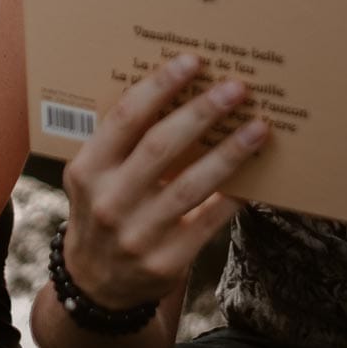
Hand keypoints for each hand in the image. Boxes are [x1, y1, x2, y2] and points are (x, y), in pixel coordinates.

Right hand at [60, 53, 269, 310]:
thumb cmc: (103, 211)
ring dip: (229, 152)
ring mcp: (137, 235)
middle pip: (161, 146)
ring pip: (191, 185)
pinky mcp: (165, 262)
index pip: (124, 119)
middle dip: (202, 112)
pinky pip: (207, 222)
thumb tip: (180, 92)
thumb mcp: (94, 177)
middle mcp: (109, 201)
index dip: (159, 87)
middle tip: (235, 87)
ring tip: (258, 127)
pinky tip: (255, 176)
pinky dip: (232, 197)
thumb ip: (122, 142)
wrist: (95, 285)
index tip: (191, 62)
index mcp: (88, 170)